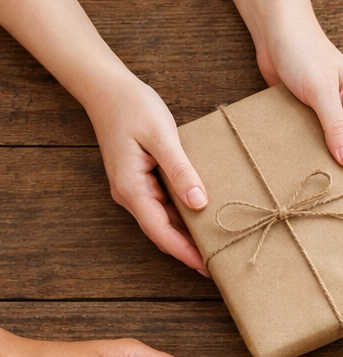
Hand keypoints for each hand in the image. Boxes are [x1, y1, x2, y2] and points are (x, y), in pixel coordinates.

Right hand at [85, 71, 209, 272]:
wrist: (107, 88)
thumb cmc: (133, 107)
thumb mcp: (161, 136)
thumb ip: (180, 170)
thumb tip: (198, 203)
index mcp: (132, 188)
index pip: (160, 232)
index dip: (185, 252)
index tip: (208, 267)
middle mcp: (131, 195)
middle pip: (163, 233)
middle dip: (189, 251)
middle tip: (221, 265)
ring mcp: (136, 191)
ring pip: (165, 223)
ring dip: (188, 236)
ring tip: (218, 248)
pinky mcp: (143, 183)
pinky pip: (165, 208)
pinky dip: (184, 218)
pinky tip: (204, 221)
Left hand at [239, 0, 342, 202]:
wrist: (274, 32)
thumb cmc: (303, 51)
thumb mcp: (322, 91)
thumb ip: (336, 128)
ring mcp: (331, 121)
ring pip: (339, 157)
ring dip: (336, 178)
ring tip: (334, 206)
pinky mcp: (310, 122)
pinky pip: (317, 149)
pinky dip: (315, 165)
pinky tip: (310, 183)